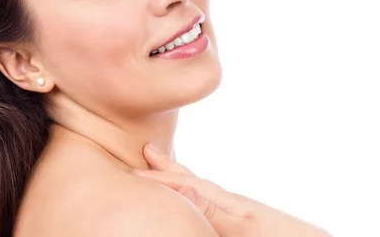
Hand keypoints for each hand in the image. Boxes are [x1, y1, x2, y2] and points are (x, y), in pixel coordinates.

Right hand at [132, 143, 333, 236]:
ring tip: (168, 170)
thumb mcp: (242, 228)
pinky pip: (212, 199)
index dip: (158, 178)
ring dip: (182, 177)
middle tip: (147, 150)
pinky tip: (201, 200)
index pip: (184, 184)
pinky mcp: (248, 220)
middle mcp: (231, 201)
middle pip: (193, 178)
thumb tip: (183, 191)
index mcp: (226, 201)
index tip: (131, 171)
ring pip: (203, 188)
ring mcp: (240, 209)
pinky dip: (198, 193)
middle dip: (168, 167)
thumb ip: (212, 211)